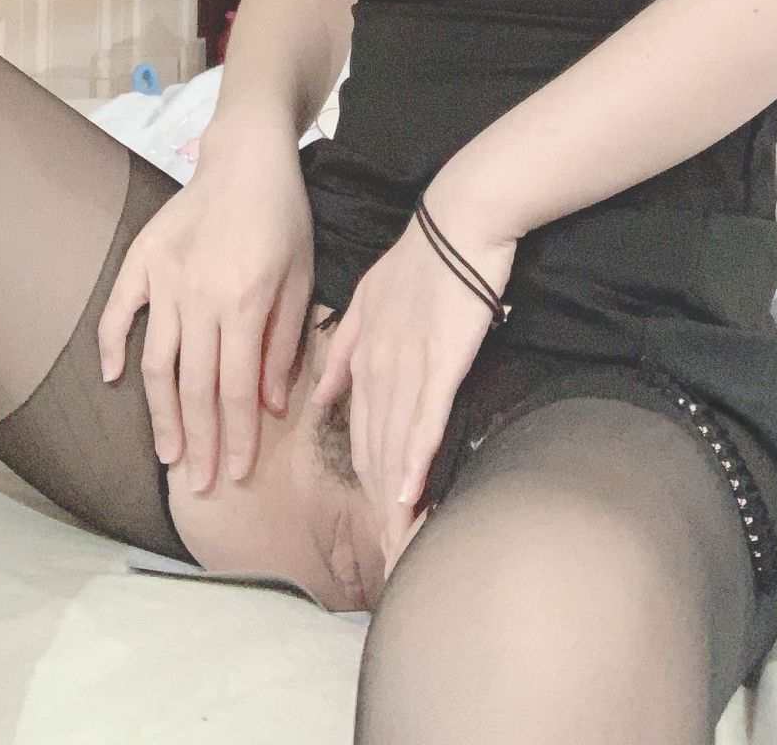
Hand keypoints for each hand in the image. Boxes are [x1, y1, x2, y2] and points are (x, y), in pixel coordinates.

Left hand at [309, 186, 516, 575]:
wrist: (458, 218)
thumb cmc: (421, 258)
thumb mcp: (368, 300)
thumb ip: (342, 351)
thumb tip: (318, 398)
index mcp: (362, 355)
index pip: (358, 434)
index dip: (365, 482)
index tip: (372, 525)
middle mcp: (377, 367)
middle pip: (372, 451)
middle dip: (377, 507)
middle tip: (385, 557)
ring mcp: (407, 365)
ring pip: (394, 443)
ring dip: (394, 497)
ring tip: (396, 544)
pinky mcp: (440, 359)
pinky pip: (424, 417)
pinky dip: (416, 459)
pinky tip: (411, 494)